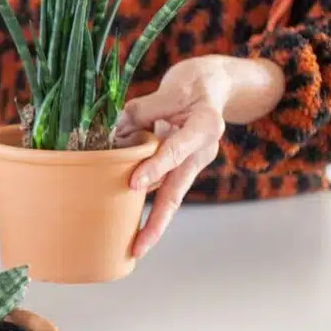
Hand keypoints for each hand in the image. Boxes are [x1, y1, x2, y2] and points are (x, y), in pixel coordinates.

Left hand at [113, 56, 232, 257]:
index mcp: (204, 126)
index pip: (177, 150)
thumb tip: (113, 132)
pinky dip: (144, 203)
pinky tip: (127, 223)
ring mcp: (192, 164)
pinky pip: (161, 188)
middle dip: (157, 223)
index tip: (135, 184)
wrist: (217, 85)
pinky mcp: (181, 169)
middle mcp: (201, 151)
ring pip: (169, 196)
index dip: (156, 167)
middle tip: (138, 248)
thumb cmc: (194, 83)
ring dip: (150, 220)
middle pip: (177, 192)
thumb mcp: (173, 88)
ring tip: (130, 246)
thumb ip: (144, 110)